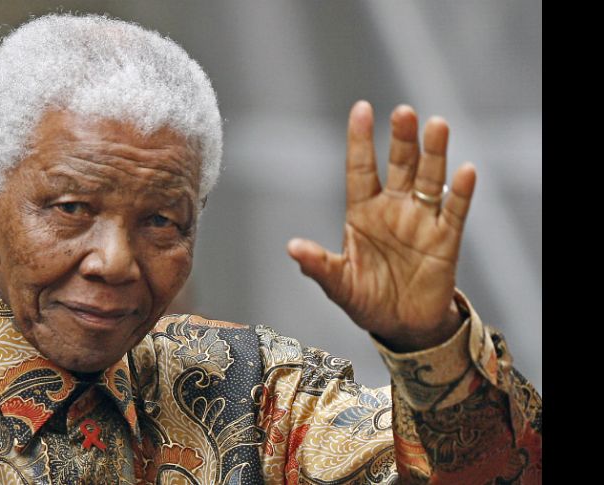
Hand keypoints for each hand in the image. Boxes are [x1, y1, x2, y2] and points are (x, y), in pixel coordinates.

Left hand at [287, 101, 475, 351]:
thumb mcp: (338, 284)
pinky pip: (455, 211)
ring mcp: (422, 221)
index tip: (361, 109)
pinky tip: (465, 171)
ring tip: (437, 125)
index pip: (361, 169)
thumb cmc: (366, 299)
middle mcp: (394, 208)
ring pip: (430, 179)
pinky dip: (461, 192)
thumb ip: (318, 265)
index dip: (360, 140)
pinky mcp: (446, 239)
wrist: (401, 326)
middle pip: (400, 165)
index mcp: (363, 212)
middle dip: (402, 139)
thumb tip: (292, 248)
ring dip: (434, 153)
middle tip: (403, 112)